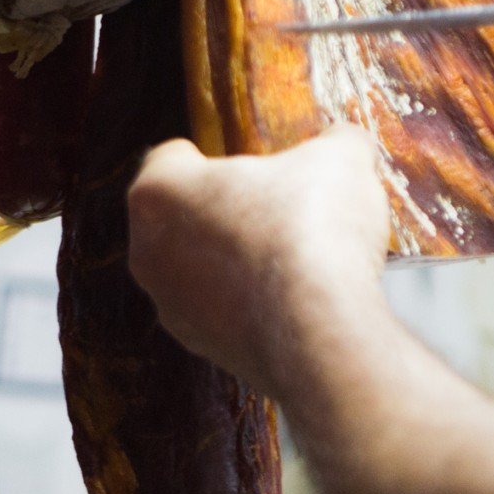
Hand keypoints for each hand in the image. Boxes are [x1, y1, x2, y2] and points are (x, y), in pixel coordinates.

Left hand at [127, 128, 389, 389]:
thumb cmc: (312, 232)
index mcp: (160, 191)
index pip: (172, 157)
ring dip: (240, 262)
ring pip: (202, 270)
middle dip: (228, 211)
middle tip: (280, 207)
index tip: (250, 164)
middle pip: (185, 217)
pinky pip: (226, 314)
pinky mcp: (205, 350)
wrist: (323, 332)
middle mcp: (148, 252)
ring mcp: (173, 308)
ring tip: (298, 258)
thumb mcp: (339, 159)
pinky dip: (255, 305)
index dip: (215, 155)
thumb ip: (335, 143)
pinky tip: (300, 299)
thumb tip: (344, 143)